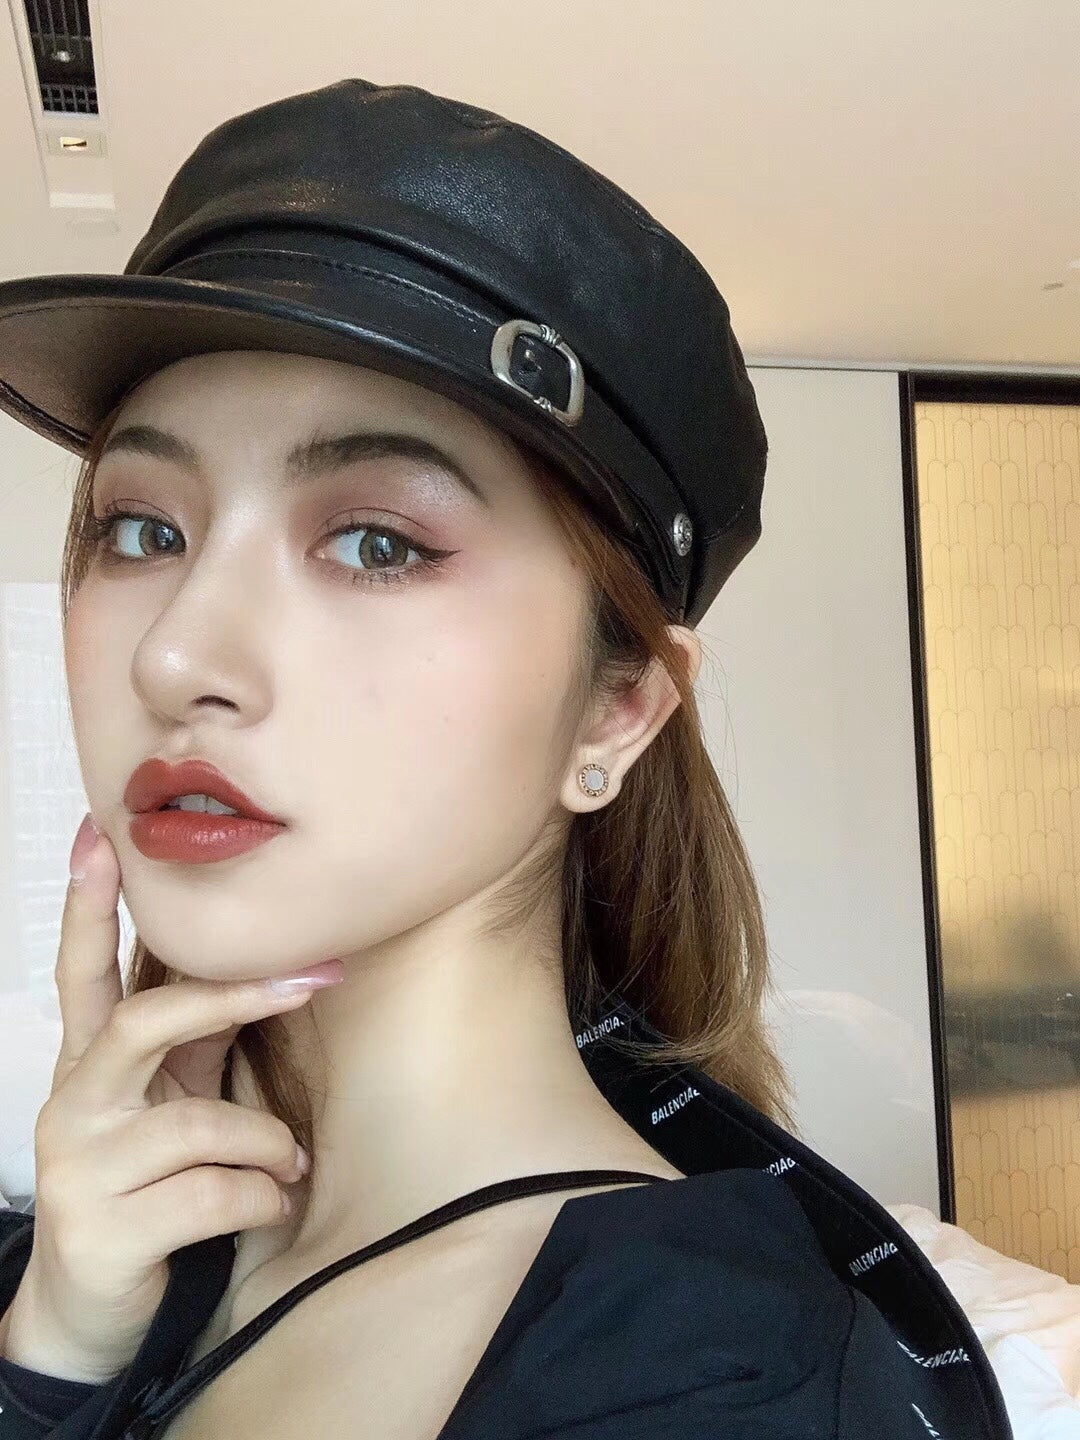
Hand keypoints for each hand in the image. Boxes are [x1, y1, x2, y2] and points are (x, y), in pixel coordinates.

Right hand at [1, 815, 342, 1381]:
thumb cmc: (145, 1188)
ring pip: (199, 1124)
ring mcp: (79, 1169)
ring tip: (289, 1165)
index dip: (87, 905)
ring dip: (267, 1143)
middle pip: (141, 1022)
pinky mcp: (102, 1232)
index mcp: (88, 1067)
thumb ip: (194, 1042)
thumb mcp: (165, 1104)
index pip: (82, 972)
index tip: (100, 834)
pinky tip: (272, 1206)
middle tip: (315, 978)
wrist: (86, 1314)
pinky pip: (214, 1195)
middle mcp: (73, 1105)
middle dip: (232, 995)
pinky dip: (264, 1197)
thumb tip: (264, 965)